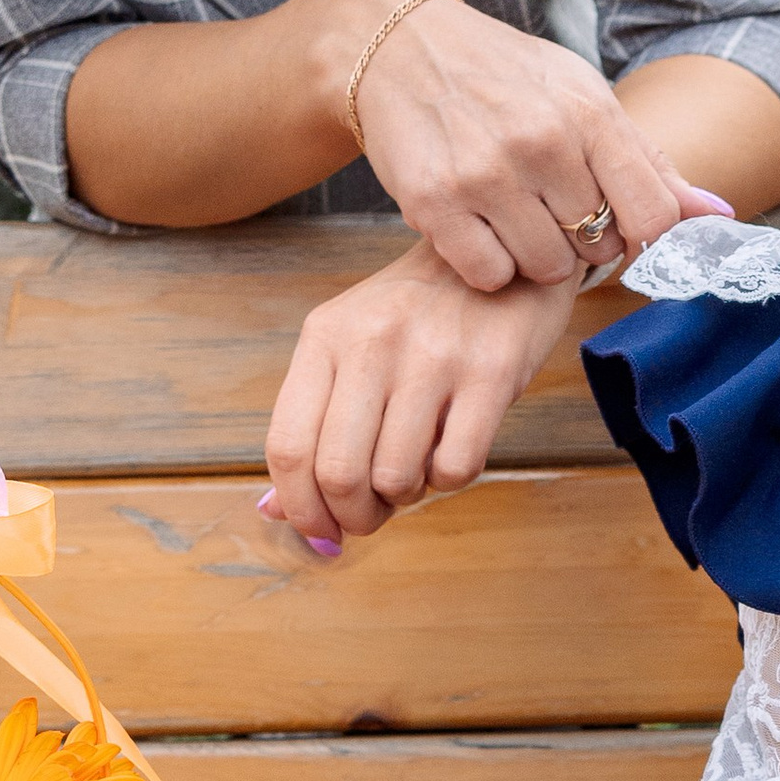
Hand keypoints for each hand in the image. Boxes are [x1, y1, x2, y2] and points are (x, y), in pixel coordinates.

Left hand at [263, 240, 583, 545]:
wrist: (504, 250)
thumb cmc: (419, 312)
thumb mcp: (350, 345)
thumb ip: (312, 421)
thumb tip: (275, 511)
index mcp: (325, 336)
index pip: (288, 446)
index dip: (299, 508)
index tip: (320, 530)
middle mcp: (373, 342)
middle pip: (339, 473)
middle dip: (353, 517)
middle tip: (370, 516)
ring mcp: (434, 356)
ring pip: (397, 477)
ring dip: (404, 497)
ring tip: (415, 472)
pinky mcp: (492, 372)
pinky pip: (456, 467)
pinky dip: (449, 480)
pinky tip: (452, 449)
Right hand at [349, 0, 719, 290]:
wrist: (402, 48)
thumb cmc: (507, 77)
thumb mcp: (584, 98)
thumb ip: (650, 163)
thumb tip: (718, 216)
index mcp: (590, 114)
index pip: (653, 216)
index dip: (643, 236)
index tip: (620, 226)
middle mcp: (541, 143)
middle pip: (599, 248)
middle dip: (582, 238)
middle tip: (550, 205)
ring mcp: (485, 174)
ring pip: (545, 268)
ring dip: (535, 254)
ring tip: (514, 212)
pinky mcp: (434, 202)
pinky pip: (489, 274)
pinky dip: (489, 263)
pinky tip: (479, 225)